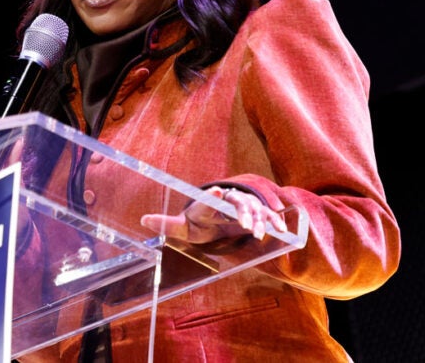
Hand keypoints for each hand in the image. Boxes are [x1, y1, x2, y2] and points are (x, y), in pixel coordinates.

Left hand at [139, 186, 287, 242]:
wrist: (217, 217)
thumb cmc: (199, 223)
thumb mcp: (183, 227)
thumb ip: (166, 224)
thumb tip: (143, 219)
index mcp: (206, 204)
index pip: (208, 200)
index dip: (212, 196)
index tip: (217, 191)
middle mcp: (226, 201)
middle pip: (236, 202)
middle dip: (241, 211)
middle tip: (243, 224)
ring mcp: (243, 206)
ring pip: (253, 208)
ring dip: (257, 220)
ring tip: (257, 234)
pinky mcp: (256, 214)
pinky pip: (267, 215)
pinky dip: (274, 221)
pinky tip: (281, 230)